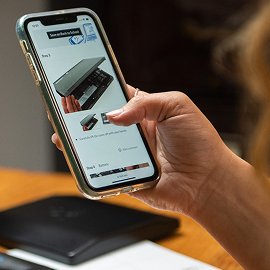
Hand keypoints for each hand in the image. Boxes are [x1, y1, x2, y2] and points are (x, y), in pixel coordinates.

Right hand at [52, 87, 234, 215]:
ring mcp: (125, 157)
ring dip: (76, 142)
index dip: (95, 93)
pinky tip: (77, 160)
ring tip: (61, 135)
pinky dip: (87, 168)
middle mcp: (131, 134)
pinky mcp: (123, 178)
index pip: (112, 98)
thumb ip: (144, 103)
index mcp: (143, 112)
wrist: (207, 182)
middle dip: (77, 117)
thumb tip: (113, 115)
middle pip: (97, 123)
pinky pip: (100, 173)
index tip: (76, 88)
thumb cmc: (199, 142)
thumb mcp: (176, 106)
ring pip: (93, 148)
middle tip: (61, 111)